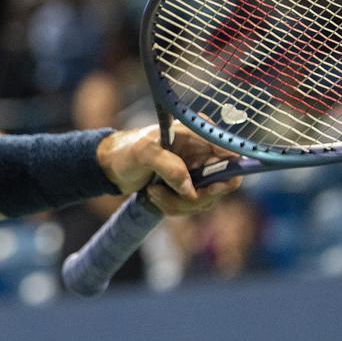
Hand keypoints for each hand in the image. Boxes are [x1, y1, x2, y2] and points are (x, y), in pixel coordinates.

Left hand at [96, 121, 241, 214]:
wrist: (111, 166)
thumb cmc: (126, 151)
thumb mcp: (143, 153)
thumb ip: (169, 167)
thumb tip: (190, 189)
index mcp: (197, 134)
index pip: (230, 153)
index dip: (228, 173)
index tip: (214, 187)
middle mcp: (203, 151)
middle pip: (223, 182)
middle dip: (196, 196)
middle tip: (170, 196)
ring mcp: (198, 170)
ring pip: (206, 198)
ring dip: (178, 202)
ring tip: (152, 192)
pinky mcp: (189, 186)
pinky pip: (193, 204)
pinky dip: (174, 205)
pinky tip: (154, 195)